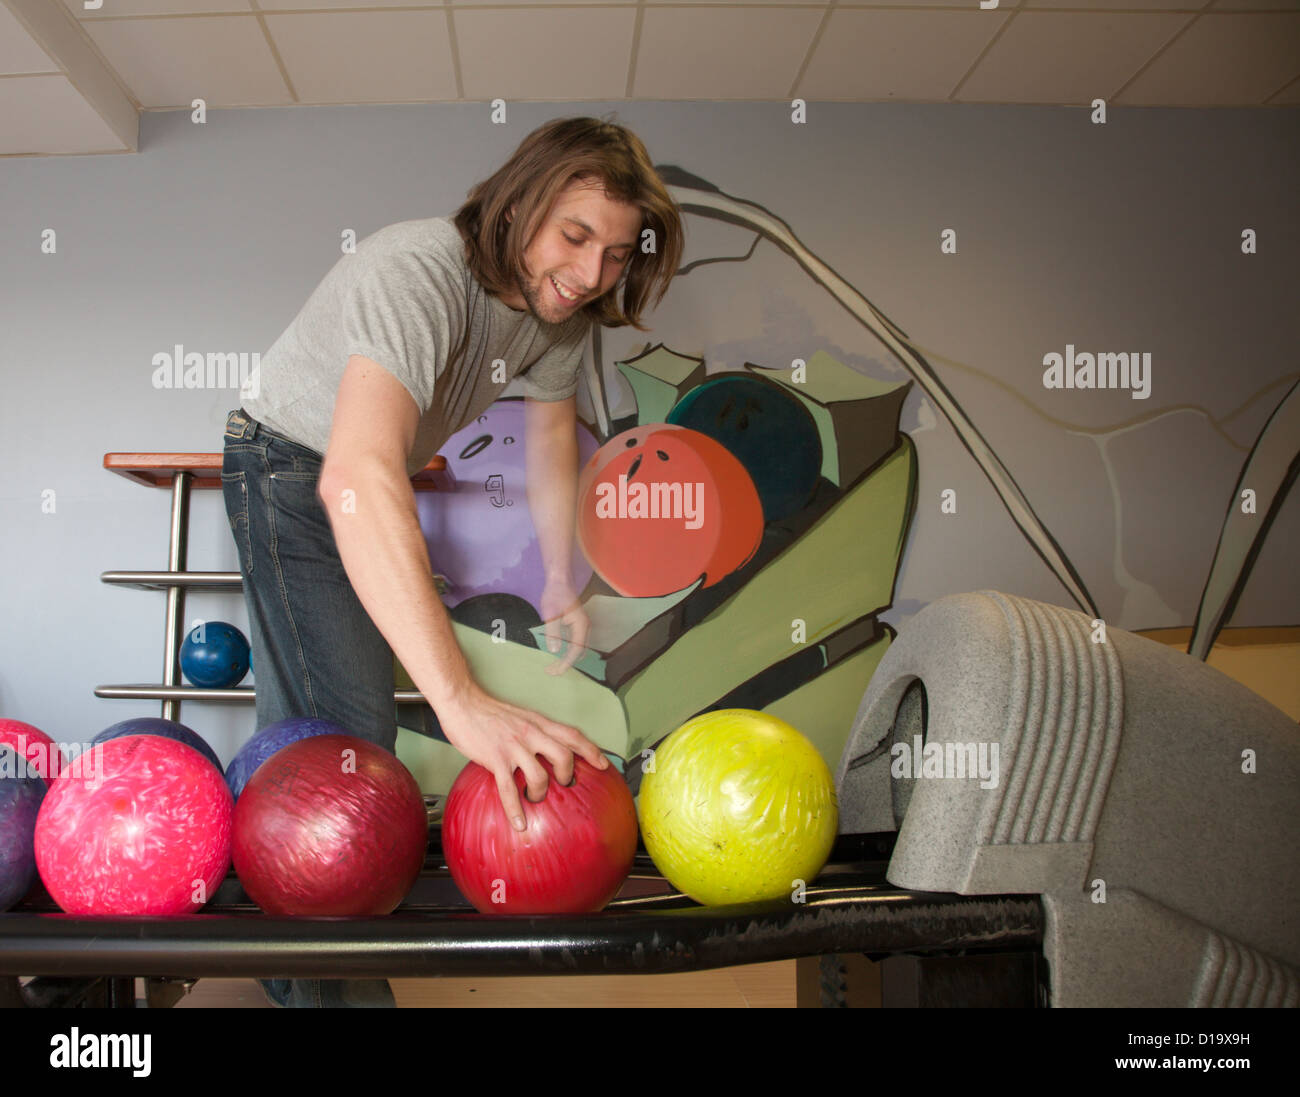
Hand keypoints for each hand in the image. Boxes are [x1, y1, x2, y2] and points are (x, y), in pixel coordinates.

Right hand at [436, 682, 609, 830]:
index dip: (591, 750)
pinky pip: (509, 789)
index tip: (603, 764)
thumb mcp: (521, 716)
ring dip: (541, 793)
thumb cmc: (489, 711)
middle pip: (564, 755)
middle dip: (568, 774)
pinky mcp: (496, 758)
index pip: (573, 735)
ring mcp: (514, 746)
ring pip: (540, 775)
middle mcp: (531, 733)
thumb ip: (535, 730)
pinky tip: (519, 823)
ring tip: (535, 797)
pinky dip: (515, 809)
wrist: (462, 702)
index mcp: (539, 722)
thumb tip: (546, 749)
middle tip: (565, 784)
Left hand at [538, 578, 588, 674]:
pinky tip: (557, 653)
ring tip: (553, 666)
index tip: (554, 671)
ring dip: (567, 658)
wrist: (559, 580)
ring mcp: (582, 626)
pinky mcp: (577, 624)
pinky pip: (575, 643)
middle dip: (566, 664)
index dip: (566, 663)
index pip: (576, 650)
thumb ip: (552, 632)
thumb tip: (554, 650)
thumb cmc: (555, 595)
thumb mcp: (551, 614)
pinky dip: (568, 651)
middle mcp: (585, 627)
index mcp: (581, 625)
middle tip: (550, 671)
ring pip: (578, 648)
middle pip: (579, 652)